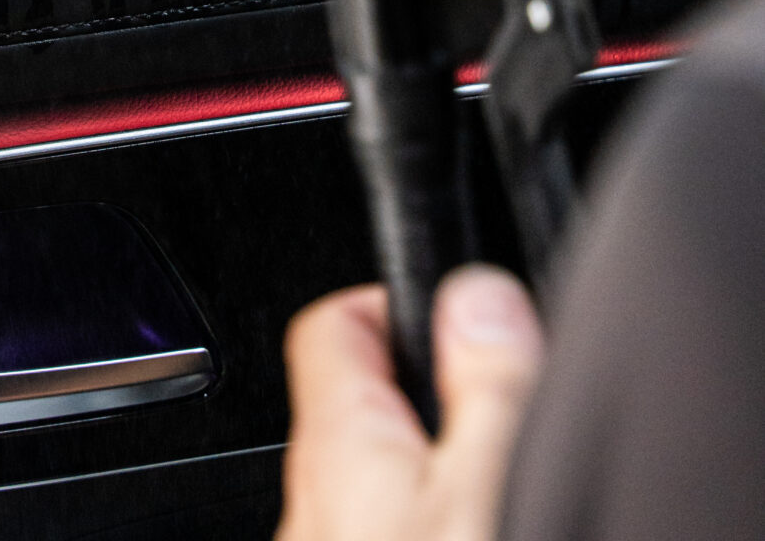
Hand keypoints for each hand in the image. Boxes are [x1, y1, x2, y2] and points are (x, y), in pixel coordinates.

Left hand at [276, 266, 544, 540]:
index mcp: (338, 438)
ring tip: (495, 472)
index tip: (458, 314)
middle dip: (428, 389)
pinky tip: (471, 524)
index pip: (333, 320)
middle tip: (497, 404)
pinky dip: (425, 508)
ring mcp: (326, 536)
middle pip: (358, 397)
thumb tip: (480, 293)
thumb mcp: (484, 488)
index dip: (396, 300)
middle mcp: (313, 491)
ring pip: (374, 467)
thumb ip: (485, 389)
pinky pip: (382, 518)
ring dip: (430, 456)